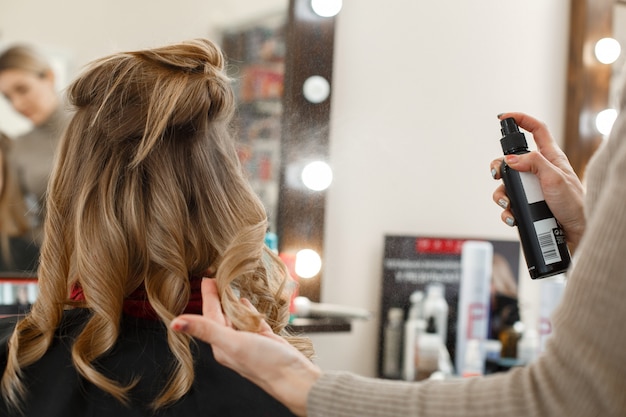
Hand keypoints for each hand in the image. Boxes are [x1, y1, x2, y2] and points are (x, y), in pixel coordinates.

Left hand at [171, 278, 319, 416]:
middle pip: (222, 315)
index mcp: (221, 345)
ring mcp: (248, 342)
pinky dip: (249, 311)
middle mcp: (232, 343)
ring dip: (233, 303)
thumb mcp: (233, 342)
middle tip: (217, 277)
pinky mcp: (264, 340)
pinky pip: (253, 322)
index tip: (207, 278)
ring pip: (237, 318)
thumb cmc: (265, 363)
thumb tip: (175, 323)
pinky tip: (247, 303)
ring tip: (231, 286)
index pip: (210, 316)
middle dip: (218, 297)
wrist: (294, 378)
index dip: (208, 297)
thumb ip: (206, 330)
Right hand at [490, 112, 585, 252]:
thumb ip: (533, 163)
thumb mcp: (555, 178)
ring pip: (506, 186)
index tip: (505, 118)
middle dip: (499, 168)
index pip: (536, 130)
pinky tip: (512, 216)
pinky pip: (510, 205)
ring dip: (501, 195)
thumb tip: (510, 159)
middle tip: (497, 174)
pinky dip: (507, 211)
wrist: (580, 233)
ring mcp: (532, 189)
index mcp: (550, 158)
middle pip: (511, 161)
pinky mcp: (528, 206)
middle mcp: (539, 172)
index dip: (521, 120)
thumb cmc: (576, 205)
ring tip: (507, 204)